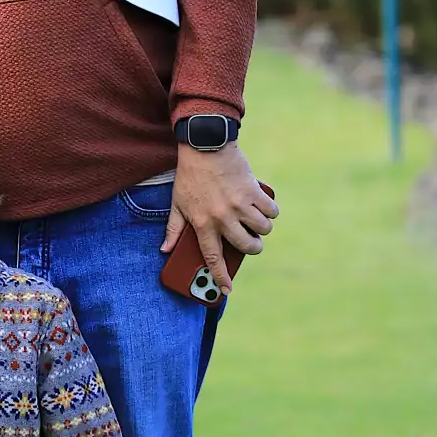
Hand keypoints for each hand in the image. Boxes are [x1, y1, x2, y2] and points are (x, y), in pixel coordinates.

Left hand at [164, 143, 278, 295]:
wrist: (205, 145)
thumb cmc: (190, 175)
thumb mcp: (177, 203)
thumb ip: (173, 228)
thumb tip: (165, 249)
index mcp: (202, 223)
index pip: (213, 257)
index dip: (221, 277)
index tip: (226, 290)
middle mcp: (222, 217)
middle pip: (247, 246)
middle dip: (253, 248)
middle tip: (251, 241)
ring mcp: (240, 204)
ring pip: (263, 229)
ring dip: (262, 229)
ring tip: (256, 221)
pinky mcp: (253, 191)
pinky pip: (271, 210)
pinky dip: (271, 211)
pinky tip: (264, 206)